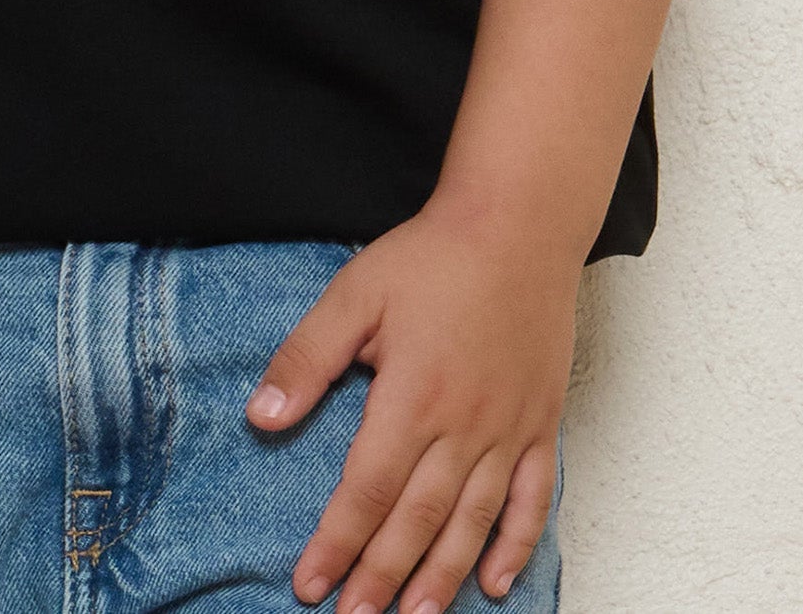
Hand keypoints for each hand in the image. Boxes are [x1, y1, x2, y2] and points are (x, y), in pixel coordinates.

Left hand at [246, 199, 578, 612]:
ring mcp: (508, 430)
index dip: (337, 543)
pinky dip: (514, 546)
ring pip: (472, 523)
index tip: (309, 585)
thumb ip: (308, 358)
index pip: (367, 490)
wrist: (518, 225)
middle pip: (417, 521)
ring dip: (441, 578)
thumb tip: (261, 417)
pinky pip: (531, 500)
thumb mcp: (355, 293)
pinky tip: (495, 582)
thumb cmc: (433, 257)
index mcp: (413, 397)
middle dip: (380, 577)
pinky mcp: (540, 424)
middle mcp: (464, 426)